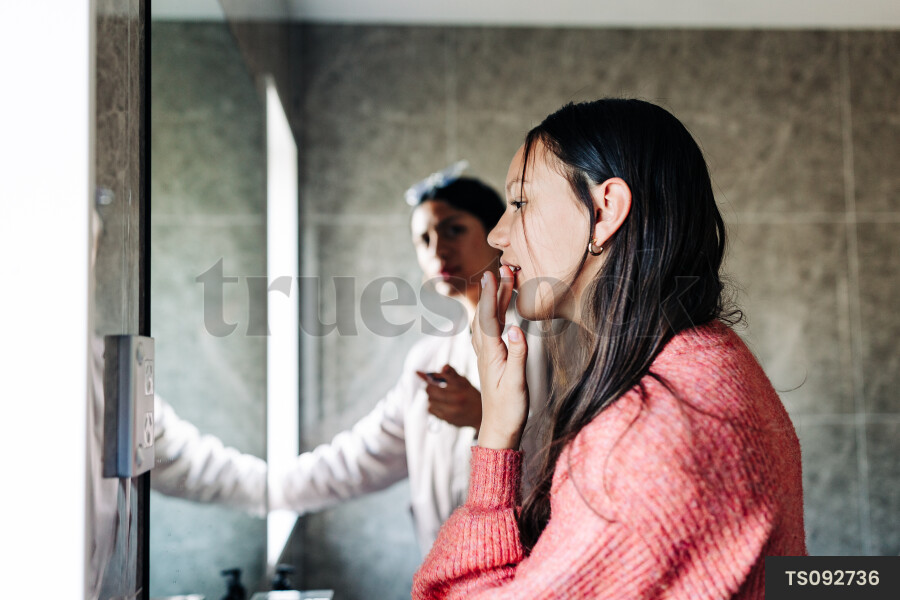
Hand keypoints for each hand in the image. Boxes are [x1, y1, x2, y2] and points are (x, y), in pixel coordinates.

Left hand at [415, 365, 482, 430]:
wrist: (479, 415)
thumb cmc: (470, 395)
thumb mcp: (464, 382)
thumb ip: (452, 373)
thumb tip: (443, 367)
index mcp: (461, 386)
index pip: (440, 377)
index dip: (428, 375)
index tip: (417, 372)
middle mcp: (457, 398)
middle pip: (431, 389)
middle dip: (429, 386)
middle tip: (431, 385)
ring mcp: (452, 410)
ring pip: (430, 400)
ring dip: (431, 397)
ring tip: (439, 397)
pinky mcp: (448, 419)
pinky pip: (431, 410)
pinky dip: (432, 406)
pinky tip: (440, 405)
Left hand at [471, 267, 528, 449]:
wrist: (499, 430)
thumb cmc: (509, 410)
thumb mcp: (516, 383)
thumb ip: (517, 355)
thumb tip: (515, 328)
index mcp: (490, 354)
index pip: (488, 317)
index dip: (491, 294)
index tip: (492, 273)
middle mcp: (485, 352)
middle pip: (487, 315)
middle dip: (494, 290)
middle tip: (503, 268)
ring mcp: (487, 357)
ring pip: (488, 322)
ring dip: (495, 300)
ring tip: (504, 282)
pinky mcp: (491, 362)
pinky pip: (490, 332)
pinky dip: (494, 315)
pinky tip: (499, 311)